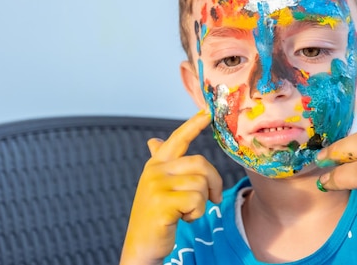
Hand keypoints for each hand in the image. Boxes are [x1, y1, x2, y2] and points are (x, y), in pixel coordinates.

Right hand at [120, 112, 222, 264]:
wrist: (142, 245)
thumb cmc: (156, 215)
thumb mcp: (157, 186)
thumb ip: (160, 162)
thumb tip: (154, 141)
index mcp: (156, 164)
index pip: (178, 139)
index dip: (194, 124)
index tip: (208, 111)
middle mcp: (155, 171)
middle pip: (201, 163)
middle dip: (215, 182)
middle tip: (214, 199)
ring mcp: (156, 186)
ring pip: (201, 183)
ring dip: (203, 202)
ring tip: (188, 211)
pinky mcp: (162, 203)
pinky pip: (196, 200)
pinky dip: (197, 213)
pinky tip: (183, 219)